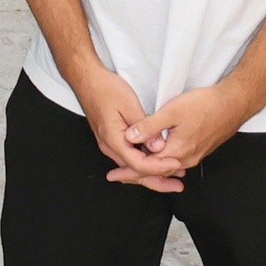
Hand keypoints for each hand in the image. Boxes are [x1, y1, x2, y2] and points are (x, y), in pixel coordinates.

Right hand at [62, 63, 172, 189]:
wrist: (87, 80)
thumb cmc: (105, 89)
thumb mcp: (129, 104)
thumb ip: (145, 128)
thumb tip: (158, 147)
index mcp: (113, 140)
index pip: (139, 164)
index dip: (159, 167)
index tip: (175, 164)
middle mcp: (110, 147)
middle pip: (136, 172)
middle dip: (158, 181)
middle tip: (178, 185)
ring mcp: (110, 145)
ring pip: (132, 168)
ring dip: (153, 174)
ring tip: (173, 177)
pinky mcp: (112, 140)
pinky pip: (129, 159)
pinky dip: (145, 165)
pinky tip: (156, 165)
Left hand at [122, 84, 256, 186]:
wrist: (233, 104)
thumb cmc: (204, 105)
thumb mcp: (172, 111)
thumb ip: (149, 126)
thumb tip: (130, 137)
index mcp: (176, 152)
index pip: (147, 168)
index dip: (128, 170)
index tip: (113, 174)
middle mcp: (186, 159)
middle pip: (156, 172)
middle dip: (136, 174)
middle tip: (117, 177)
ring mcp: (195, 156)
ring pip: (166, 168)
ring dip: (148, 169)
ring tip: (132, 170)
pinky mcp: (199, 149)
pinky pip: (175, 162)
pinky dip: (161, 164)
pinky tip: (156, 159)